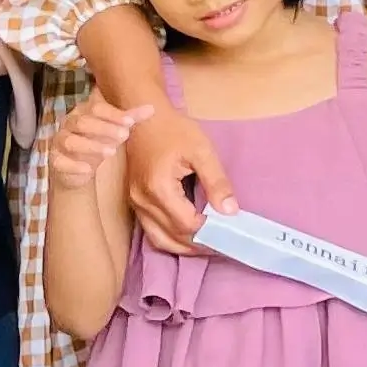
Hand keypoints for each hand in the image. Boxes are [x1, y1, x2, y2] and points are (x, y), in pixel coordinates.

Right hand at [48, 97, 139, 193]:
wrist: (78, 168)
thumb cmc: (98, 141)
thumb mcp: (115, 130)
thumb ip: (130, 119)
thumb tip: (151, 108)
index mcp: (83, 112)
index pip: (95, 108)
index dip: (112, 114)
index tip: (130, 122)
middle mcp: (68, 125)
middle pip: (82, 122)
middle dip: (103, 128)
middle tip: (124, 136)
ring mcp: (60, 143)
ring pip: (70, 141)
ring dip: (90, 146)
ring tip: (111, 152)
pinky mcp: (56, 161)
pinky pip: (60, 162)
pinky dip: (74, 165)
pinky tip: (88, 169)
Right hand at [121, 101, 234, 251]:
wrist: (145, 120)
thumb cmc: (174, 130)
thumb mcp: (202, 150)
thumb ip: (217, 182)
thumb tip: (230, 211)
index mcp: (159, 188)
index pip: (186, 224)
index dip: (209, 233)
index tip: (231, 234)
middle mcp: (142, 201)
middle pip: (172, 237)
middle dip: (199, 245)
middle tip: (224, 246)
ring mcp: (135, 204)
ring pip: (159, 239)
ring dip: (184, 247)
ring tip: (209, 245)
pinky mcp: (135, 202)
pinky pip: (152, 230)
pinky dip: (171, 238)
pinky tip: (190, 236)